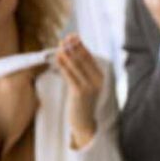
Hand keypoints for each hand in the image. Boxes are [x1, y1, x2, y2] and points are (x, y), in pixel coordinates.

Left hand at [56, 34, 102, 148]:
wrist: (85, 124)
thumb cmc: (83, 104)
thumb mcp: (87, 86)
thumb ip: (83, 73)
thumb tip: (73, 55)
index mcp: (101, 77)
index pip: (90, 57)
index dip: (81, 45)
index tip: (73, 36)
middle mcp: (98, 80)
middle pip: (83, 59)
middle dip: (73, 46)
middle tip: (65, 37)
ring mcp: (90, 86)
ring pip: (76, 65)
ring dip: (67, 53)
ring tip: (60, 44)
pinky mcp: (80, 92)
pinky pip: (70, 75)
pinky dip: (63, 65)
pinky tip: (57, 58)